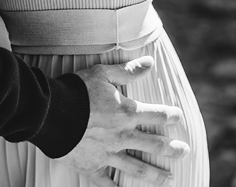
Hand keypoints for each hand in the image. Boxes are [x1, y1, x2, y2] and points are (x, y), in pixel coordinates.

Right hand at [63, 58, 189, 186]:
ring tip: (168, 179)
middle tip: (185, 151)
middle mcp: (121, 136)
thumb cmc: (76, 90)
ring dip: (155, 175)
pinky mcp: (91, 167)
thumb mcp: (102, 74)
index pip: (157, 115)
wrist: (50, 113)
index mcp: (126, 112)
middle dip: (172, 149)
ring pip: (136, 168)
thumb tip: (150, 62)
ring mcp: (107, 154)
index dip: (171, 116)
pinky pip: (107, 184)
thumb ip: (127, 71)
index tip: (179, 117)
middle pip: (154, 145)